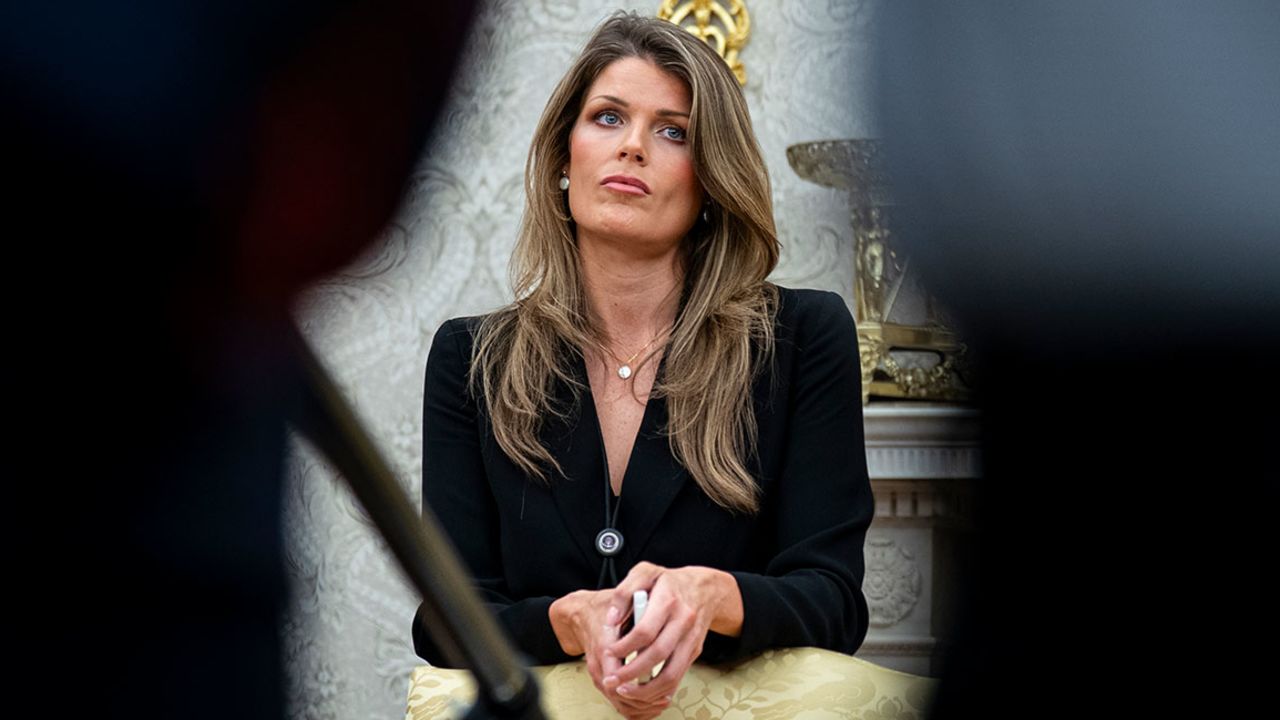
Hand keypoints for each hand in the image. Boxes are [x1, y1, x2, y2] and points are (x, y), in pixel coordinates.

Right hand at [549, 589, 672, 718]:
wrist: (582, 614)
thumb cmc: (604, 609)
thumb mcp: (622, 604)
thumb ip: (638, 614)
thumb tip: (658, 626)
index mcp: (605, 646)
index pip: (618, 675)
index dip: (639, 683)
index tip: (660, 684)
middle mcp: (599, 664)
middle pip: (620, 695)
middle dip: (644, 699)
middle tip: (665, 697)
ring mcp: (599, 674)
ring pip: (619, 703)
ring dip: (641, 706)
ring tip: (661, 702)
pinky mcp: (602, 679)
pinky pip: (616, 702)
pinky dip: (633, 707)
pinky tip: (650, 705)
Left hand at [600, 563, 738, 711]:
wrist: (705, 589)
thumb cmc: (669, 581)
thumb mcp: (645, 572)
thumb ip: (624, 592)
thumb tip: (611, 619)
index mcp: (668, 599)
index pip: (645, 630)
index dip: (625, 646)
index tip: (609, 652)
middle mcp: (683, 620)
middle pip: (658, 654)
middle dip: (632, 672)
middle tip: (613, 680)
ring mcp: (691, 638)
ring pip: (672, 672)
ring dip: (647, 688)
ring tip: (626, 690)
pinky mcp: (694, 650)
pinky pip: (679, 675)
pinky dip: (661, 688)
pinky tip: (645, 690)